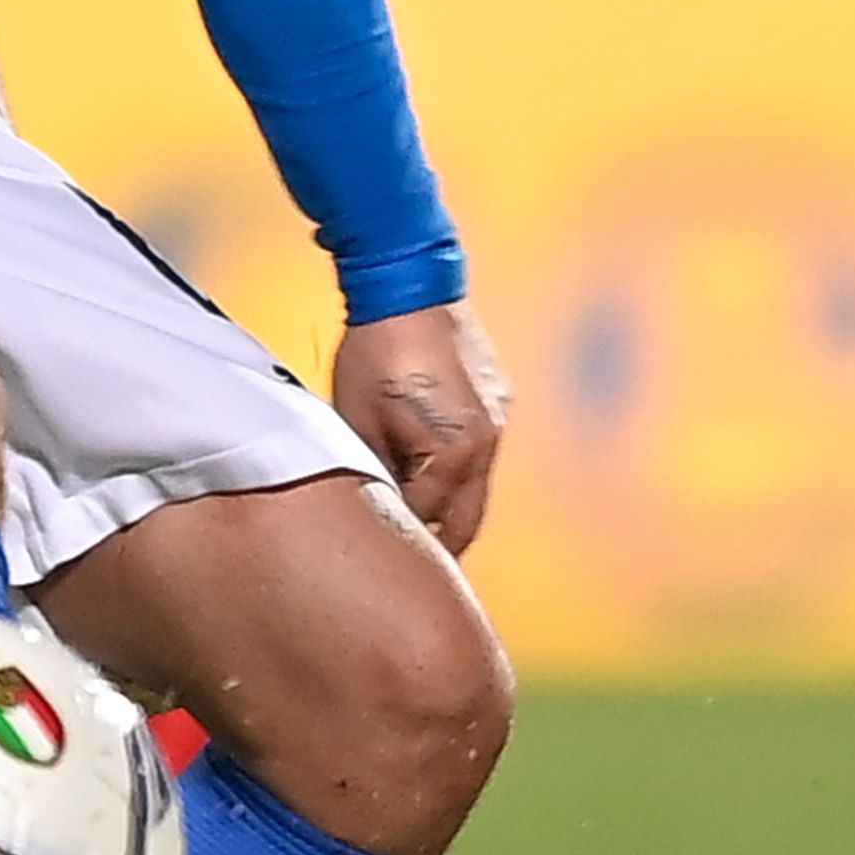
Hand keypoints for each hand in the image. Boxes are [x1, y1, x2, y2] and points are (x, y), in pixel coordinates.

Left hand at [331, 303, 508, 552]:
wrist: (410, 287)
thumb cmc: (374, 354)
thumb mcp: (358, 422)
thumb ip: (373, 473)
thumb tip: (375, 510)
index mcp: (454, 456)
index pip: (428, 521)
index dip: (403, 541)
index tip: (382, 562)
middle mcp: (486, 445)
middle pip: (467, 519)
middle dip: (441, 545)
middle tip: (413, 567)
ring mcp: (496, 422)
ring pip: (475, 487)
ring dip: (449, 505)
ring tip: (416, 522)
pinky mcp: (497, 401)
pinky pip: (477, 452)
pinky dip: (455, 470)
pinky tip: (428, 469)